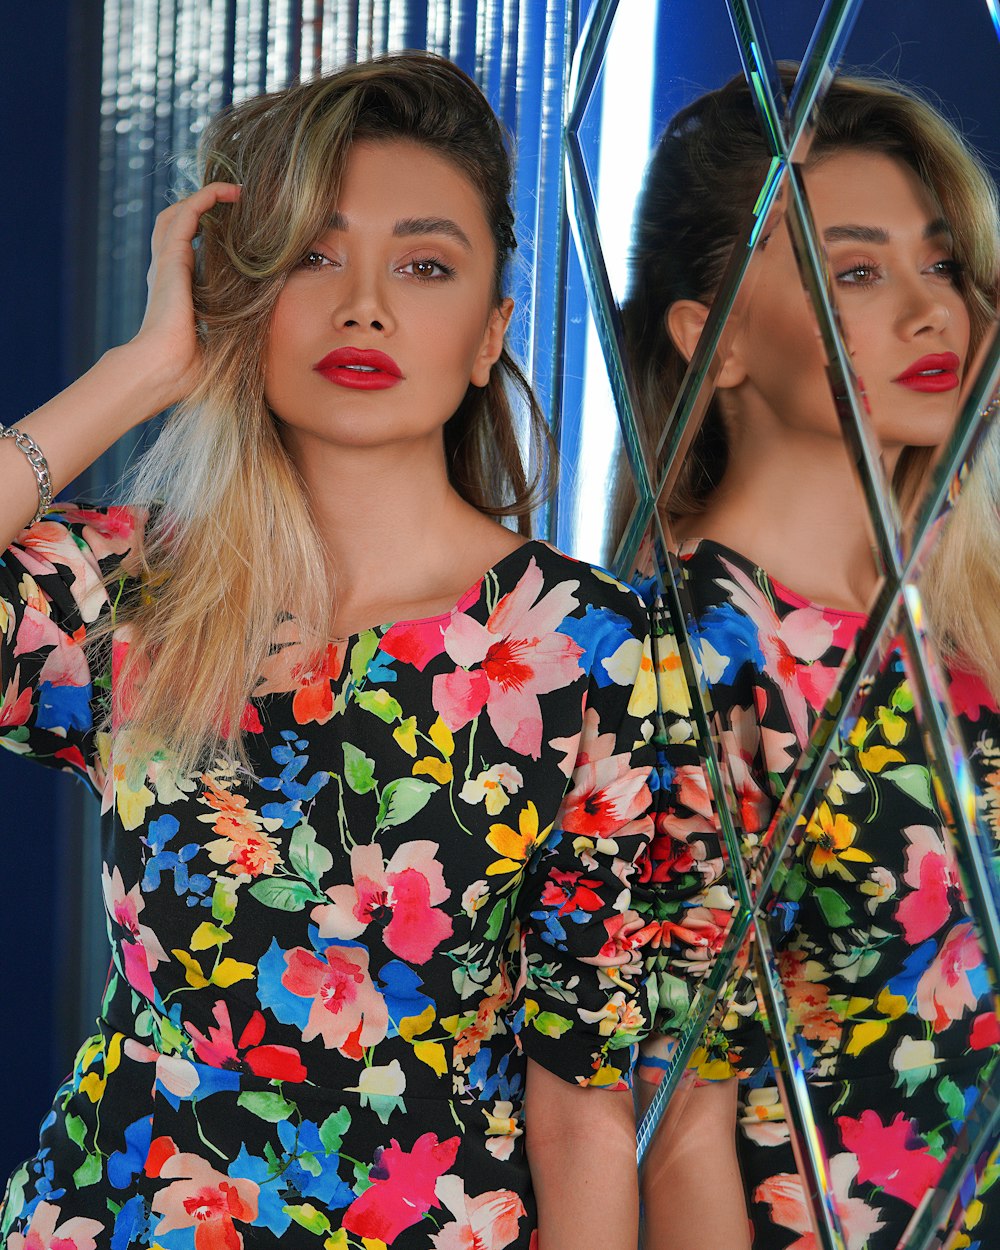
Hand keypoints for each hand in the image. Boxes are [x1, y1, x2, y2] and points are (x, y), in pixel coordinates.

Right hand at [129, 182, 241, 410]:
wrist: (164, 369)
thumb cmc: (190, 369)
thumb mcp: (220, 343)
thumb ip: (234, 330)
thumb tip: (265, 334)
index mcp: (176, 290)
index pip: (186, 249)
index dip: (206, 234)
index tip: (235, 230)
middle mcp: (167, 272)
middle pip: (176, 224)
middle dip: (202, 207)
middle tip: (235, 202)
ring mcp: (166, 263)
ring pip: (178, 212)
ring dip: (205, 196)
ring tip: (234, 191)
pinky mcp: (172, 258)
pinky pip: (186, 213)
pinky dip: (206, 197)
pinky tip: (228, 192)